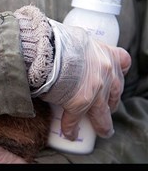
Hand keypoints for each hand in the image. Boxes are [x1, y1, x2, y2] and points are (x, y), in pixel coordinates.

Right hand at [42, 20, 131, 139]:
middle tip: (106, 107)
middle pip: (115, 91)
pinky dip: (71, 127)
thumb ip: (78, 47)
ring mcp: (95, 90)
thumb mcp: (75, 37)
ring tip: (101, 130)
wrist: (47, 49)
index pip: (122, 61)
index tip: (115, 75)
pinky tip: (69, 133)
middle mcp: (105, 72)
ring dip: (101, 123)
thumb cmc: (56, 40)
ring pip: (102, 112)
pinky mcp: (79, 103)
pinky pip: (75, 119)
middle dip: (111, 100)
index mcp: (105, 52)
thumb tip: (67, 51)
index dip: (118, 71)